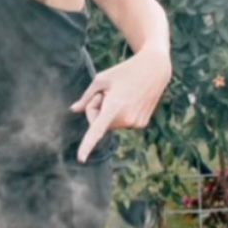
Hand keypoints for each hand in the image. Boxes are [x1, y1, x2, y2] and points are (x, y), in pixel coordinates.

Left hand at [71, 48, 171, 163]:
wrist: (154, 69)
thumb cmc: (123, 71)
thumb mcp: (100, 79)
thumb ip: (86, 98)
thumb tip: (73, 110)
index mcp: (114, 108)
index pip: (96, 130)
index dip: (87, 146)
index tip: (80, 159)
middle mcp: (125, 120)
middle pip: (97, 123)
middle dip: (97, 109)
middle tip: (110, 92)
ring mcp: (135, 124)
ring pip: (110, 123)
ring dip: (111, 110)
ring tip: (124, 94)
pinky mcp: (141, 124)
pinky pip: (121, 122)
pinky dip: (122, 112)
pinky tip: (133, 99)